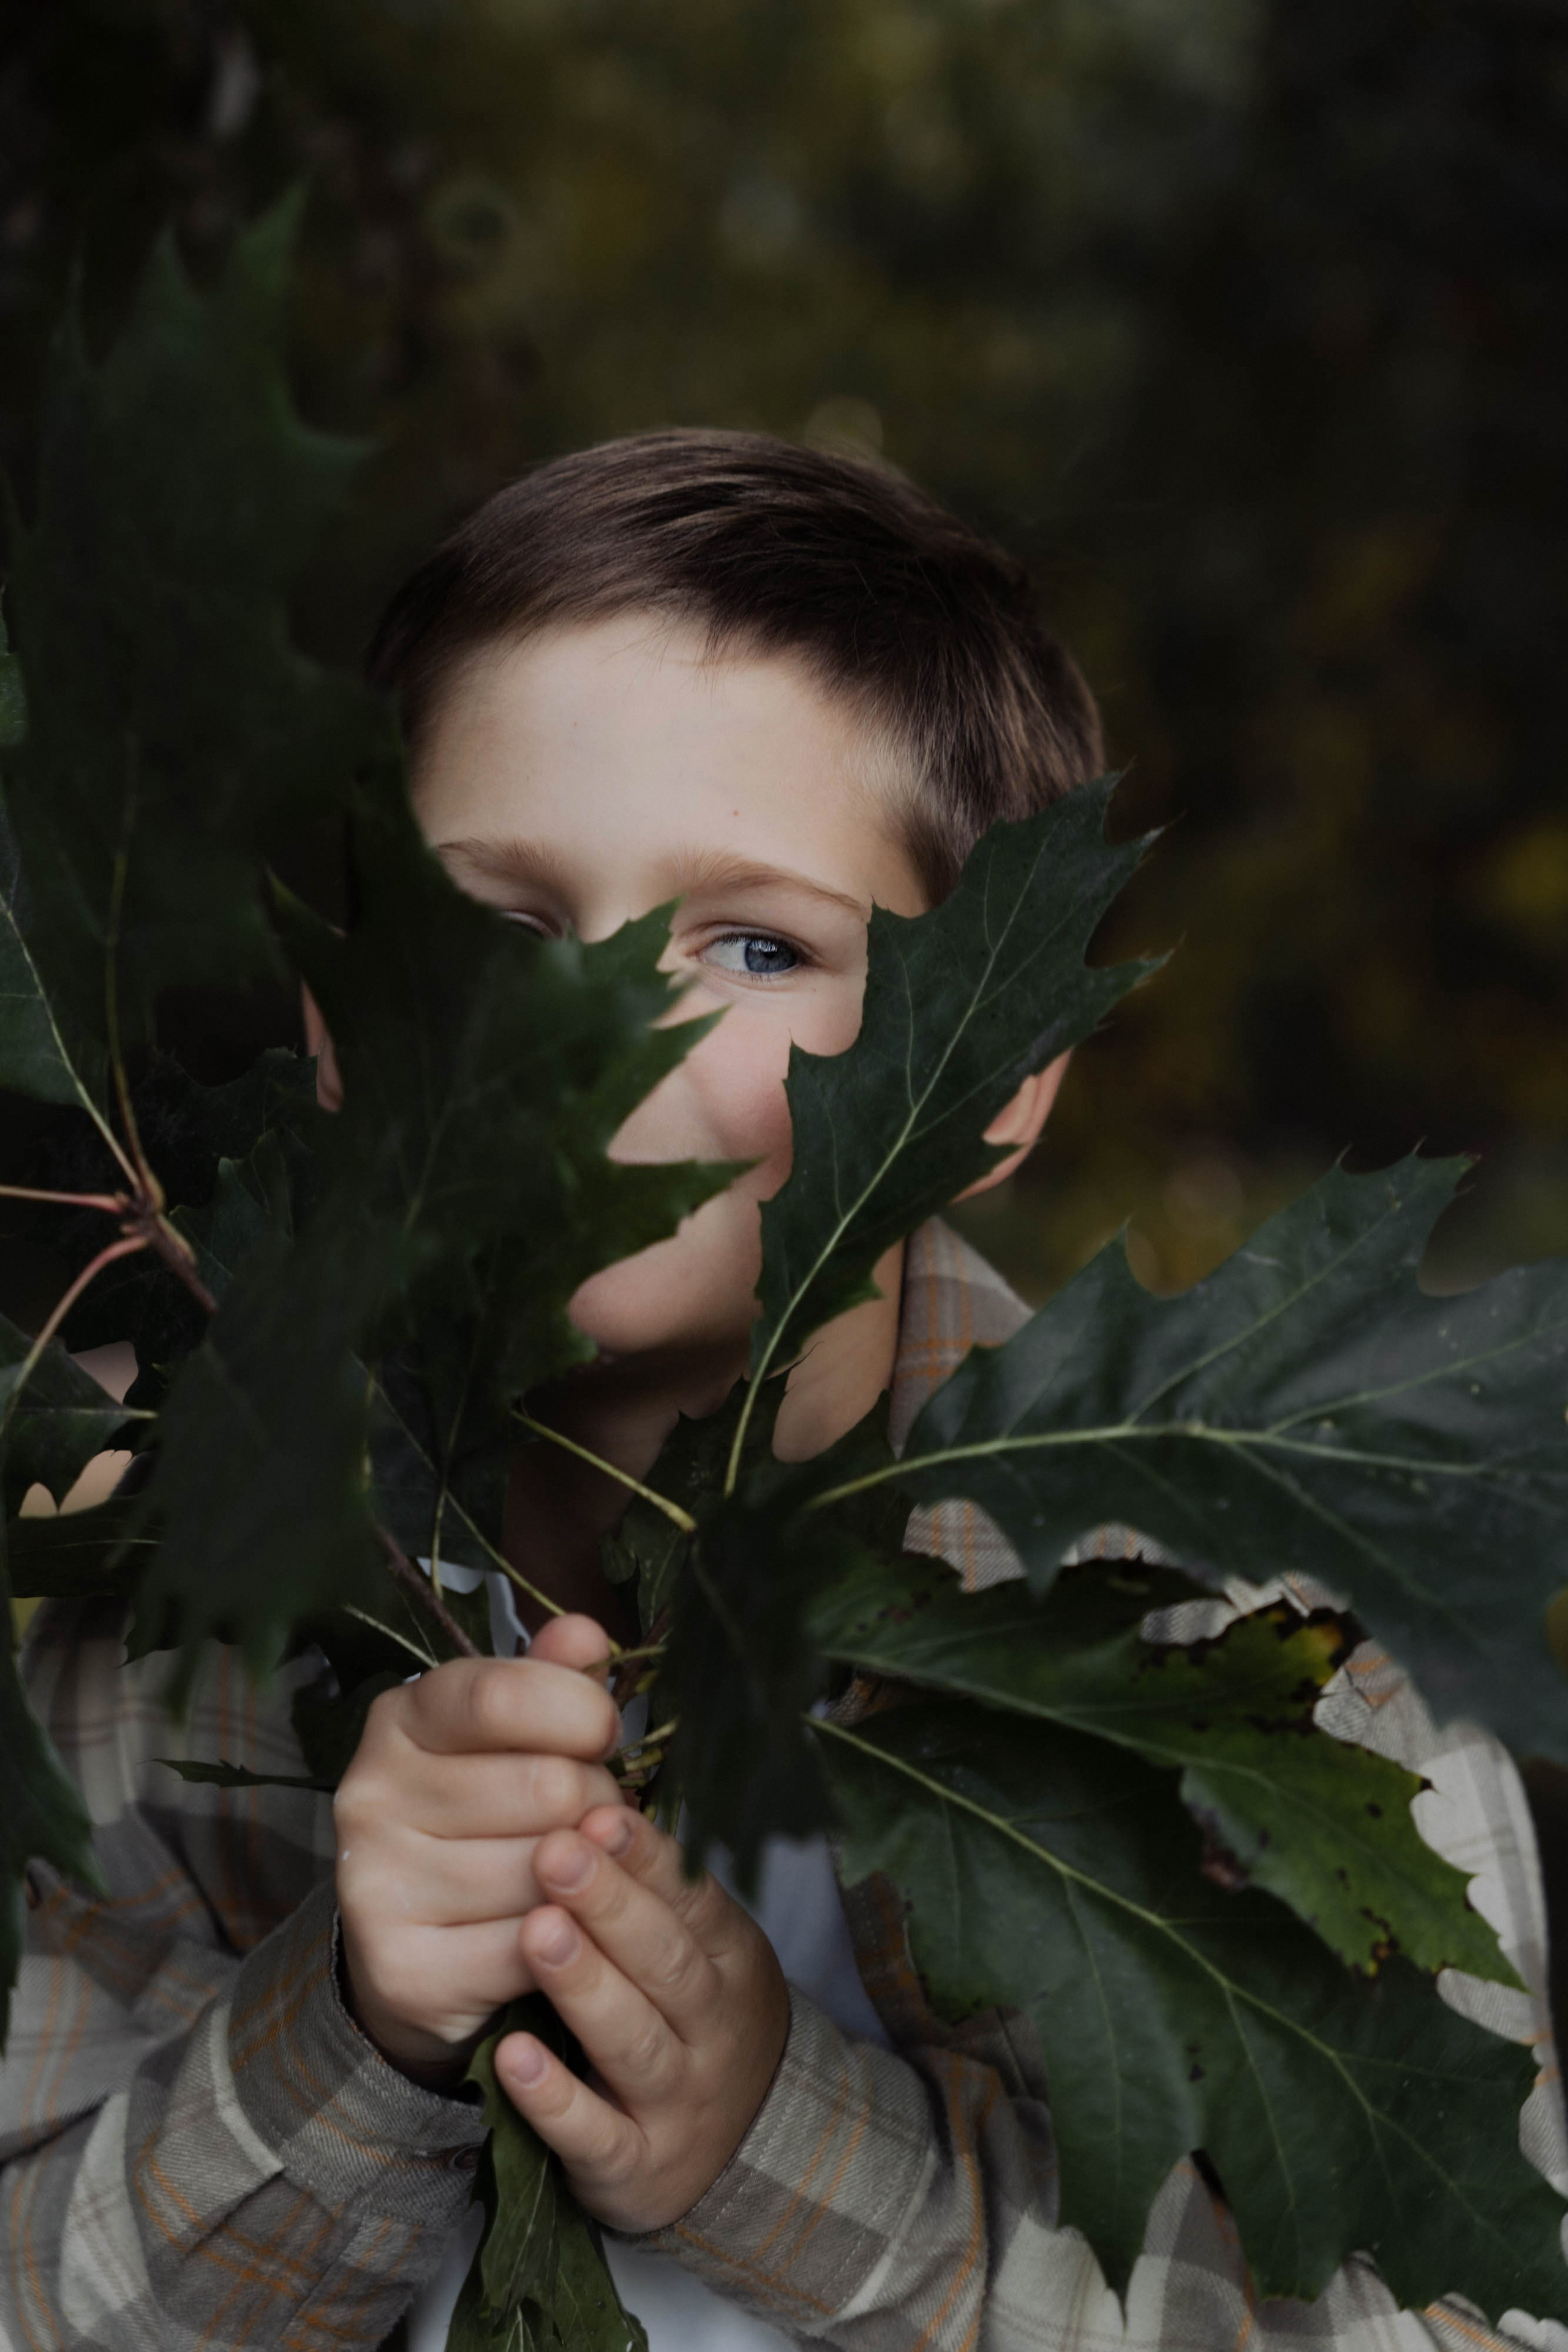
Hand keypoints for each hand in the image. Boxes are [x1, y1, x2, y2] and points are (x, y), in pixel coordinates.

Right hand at [335, 1614, 621, 2082]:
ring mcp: (376, 1884)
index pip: (503, 1695)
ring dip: (587, 1875)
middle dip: (597, 1802)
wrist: (421, 1946)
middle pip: (548, 1786)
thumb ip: (550, 1678)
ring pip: (548, 1870)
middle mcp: (371, 1794)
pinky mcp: (403, 1968)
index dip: (581, 1711)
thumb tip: (587, 1635)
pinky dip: (566, 1941)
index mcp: (400, 1718)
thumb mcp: (512, 1734)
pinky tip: (552, 1927)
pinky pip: (535, 1947)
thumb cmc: (487, 1814)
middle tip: (588, 1817)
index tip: (605, 1733)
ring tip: (568, 1870)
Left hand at [494, 1805, 789, 2232]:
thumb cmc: (699, 2013)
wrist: (751, 2146)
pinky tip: (512, 2055)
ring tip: (537, 1931)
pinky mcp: (635, 2169)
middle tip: (555, 1852)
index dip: (647, 1859)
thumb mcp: (704, 1946)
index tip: (600, 1811)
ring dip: (584, 1986)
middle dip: (610, 1906)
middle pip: (664, 1964)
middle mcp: (712, 2029)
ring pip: (632, 2042)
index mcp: (732, 1960)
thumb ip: (657, 1887)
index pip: (693, 1902)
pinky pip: (594, 2136)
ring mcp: (677, 2101)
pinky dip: (554, 2100)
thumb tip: (594, 1794)